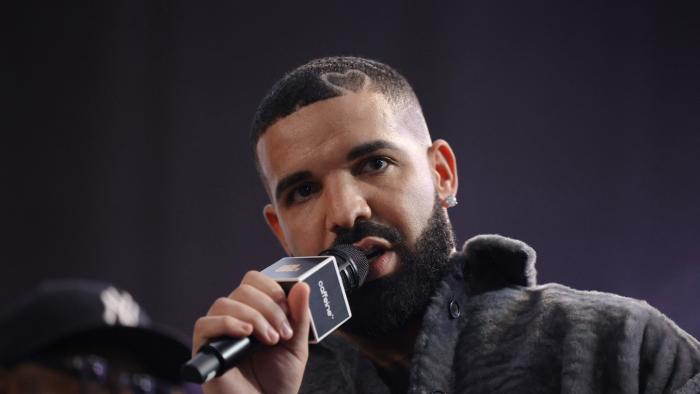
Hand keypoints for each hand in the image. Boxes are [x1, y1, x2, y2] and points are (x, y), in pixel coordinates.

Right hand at [192, 271, 310, 393]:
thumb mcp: (296, 347)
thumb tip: (302, 286)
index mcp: (254, 314)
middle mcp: (233, 320)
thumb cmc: (277, 383)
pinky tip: (246, 334)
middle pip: (243, 290)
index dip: (272, 289)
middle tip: (281, 333)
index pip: (254, 281)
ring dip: (253, 317)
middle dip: (268, 307)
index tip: (289, 313)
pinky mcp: (205, 350)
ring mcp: (218, 334)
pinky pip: (204, 324)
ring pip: (224, 303)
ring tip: (269, 340)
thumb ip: (299, 317)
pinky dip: (227, 324)